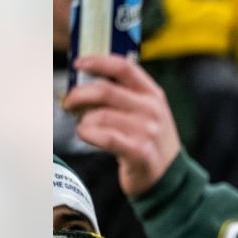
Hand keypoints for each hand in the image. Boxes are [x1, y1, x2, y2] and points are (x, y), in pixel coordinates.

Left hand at [63, 55, 180, 197]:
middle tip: (69, 102)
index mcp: (153, 94)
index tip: (79, 63)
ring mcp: (147, 130)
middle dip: (79, 94)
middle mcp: (152, 109)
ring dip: (83, 120)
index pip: (124, 67)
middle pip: (105, 90)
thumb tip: (87, 81)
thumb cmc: (149, 140)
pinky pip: (104, 137)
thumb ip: (126, 95)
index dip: (98, 61)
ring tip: (84, 126)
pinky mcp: (139, 151)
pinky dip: (87, 134)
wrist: (168, 175)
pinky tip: (85, 135)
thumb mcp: (148, 112)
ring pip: (100, 115)